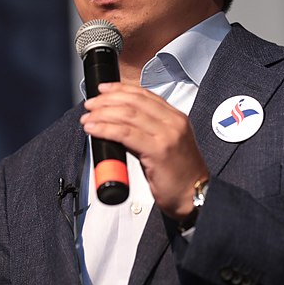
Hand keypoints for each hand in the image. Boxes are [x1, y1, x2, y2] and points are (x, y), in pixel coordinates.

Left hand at [81, 82, 208, 220]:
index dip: (121, 89)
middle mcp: (173, 122)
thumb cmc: (180, 176)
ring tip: (88, 118)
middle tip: (91, 105)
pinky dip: (106, 129)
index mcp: (176, 118)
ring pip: (128, 115)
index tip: (104, 89)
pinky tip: (94, 129)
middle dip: (107, 100)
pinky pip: (125, 133)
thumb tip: (119, 124)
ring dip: (103, 114)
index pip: (144, 94)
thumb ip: (147, 131)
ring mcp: (167, 135)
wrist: (195, 196)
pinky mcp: (158, 151)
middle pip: (134, 101)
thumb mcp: (166, 144)